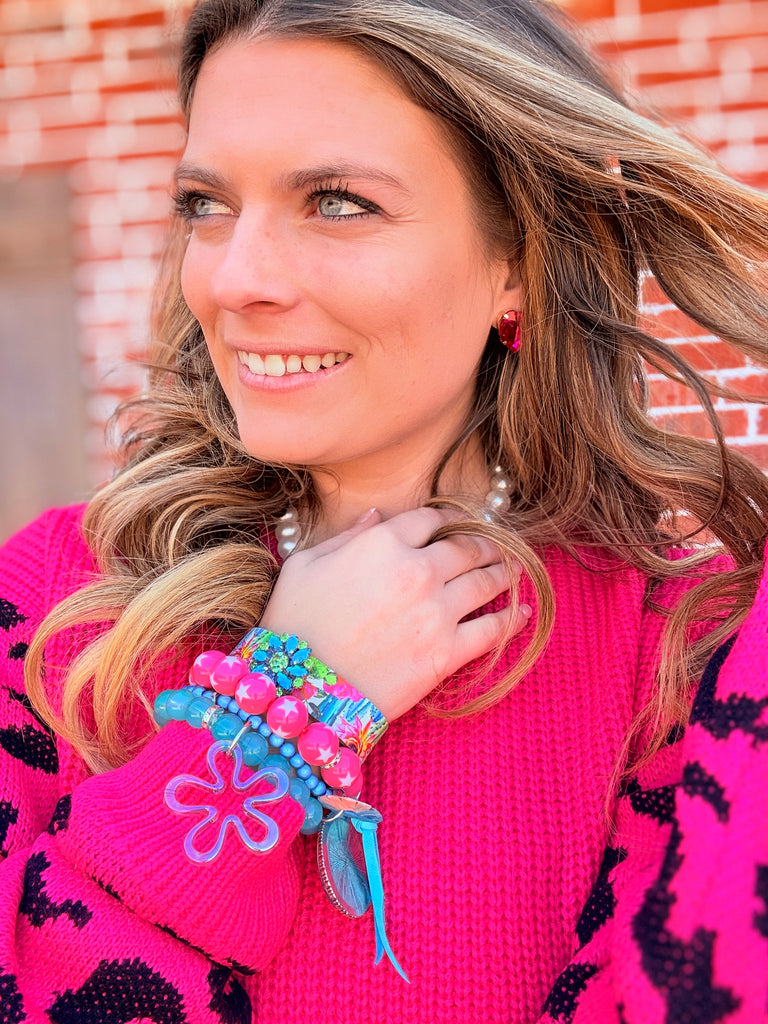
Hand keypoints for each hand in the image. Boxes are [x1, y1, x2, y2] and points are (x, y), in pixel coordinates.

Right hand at [260, 507, 529, 720]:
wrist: (299, 692)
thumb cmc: (292, 625)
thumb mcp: (304, 565)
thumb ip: (347, 537)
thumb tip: (377, 517)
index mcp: (383, 543)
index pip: (430, 519)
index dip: (446, 519)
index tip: (454, 523)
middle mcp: (417, 570)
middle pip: (467, 546)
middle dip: (485, 542)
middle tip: (497, 544)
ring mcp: (437, 612)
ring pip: (487, 581)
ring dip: (505, 571)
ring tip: (514, 570)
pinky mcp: (447, 653)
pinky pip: (493, 630)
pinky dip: (513, 619)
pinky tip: (523, 613)